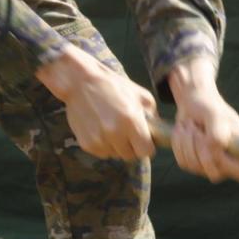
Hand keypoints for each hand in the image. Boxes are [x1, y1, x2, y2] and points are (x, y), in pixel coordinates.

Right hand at [37, 44, 155, 160]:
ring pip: (115, 155)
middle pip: (130, 156)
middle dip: (131, 146)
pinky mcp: (86, 144)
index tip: (143, 140)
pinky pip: (101, 153)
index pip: (146, 152)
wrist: (80, 82)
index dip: (146, 146)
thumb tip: (158, 131)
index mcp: (132, 121)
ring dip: (116, 146)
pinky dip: (103, 145)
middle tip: (126, 132)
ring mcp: (99, 140)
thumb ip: (152, 115)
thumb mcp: (140, 94)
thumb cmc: (113, 85)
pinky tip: (100, 129)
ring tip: (111, 127)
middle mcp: (115, 134)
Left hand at [167, 59, 238, 183]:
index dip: (227, 162)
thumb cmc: (210, 107)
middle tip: (197, 128)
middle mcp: (231, 162)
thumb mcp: (215, 115)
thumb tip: (214, 150)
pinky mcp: (196, 164)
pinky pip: (184, 163)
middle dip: (201, 148)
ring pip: (196, 168)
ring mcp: (213, 165)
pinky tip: (183, 131)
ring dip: (187, 143)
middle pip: (215, 174)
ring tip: (190, 125)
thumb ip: (218, 132)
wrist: (194, 103)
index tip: (213, 141)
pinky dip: (179, 145)